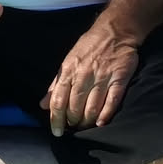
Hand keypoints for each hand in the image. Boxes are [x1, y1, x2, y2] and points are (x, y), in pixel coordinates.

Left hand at [45, 20, 140, 134]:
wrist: (114, 31)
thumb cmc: (88, 47)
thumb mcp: (67, 62)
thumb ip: (55, 84)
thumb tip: (42, 104)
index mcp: (68, 71)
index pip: (58, 100)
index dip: (56, 119)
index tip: (56, 132)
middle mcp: (84, 76)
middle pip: (75, 106)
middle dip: (72, 122)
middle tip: (73, 129)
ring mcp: (102, 77)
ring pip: (92, 107)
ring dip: (87, 121)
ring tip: (85, 128)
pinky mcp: (119, 78)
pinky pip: (112, 100)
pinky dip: (106, 114)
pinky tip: (101, 123)